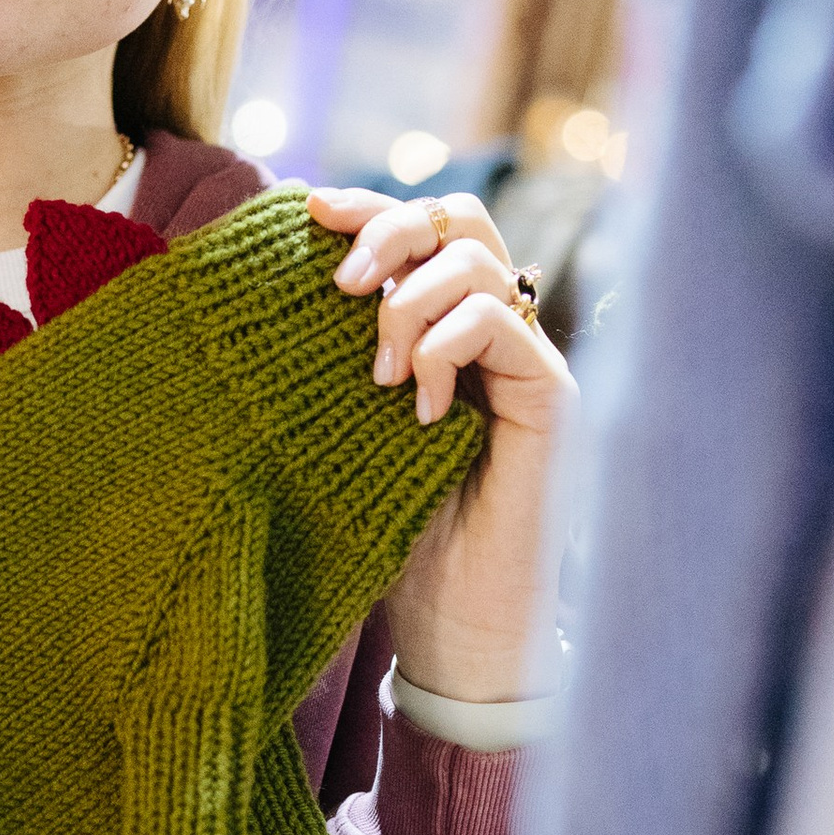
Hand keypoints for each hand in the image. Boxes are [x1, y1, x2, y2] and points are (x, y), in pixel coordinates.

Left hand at [309, 187, 574, 704]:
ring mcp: (528, 360)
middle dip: (389, 230)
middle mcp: (493, 331)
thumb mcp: (342, 426)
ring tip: (380, 378)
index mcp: (442, 326)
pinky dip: (446, 348)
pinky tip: (421, 411)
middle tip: (342, 286)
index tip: (305, 210)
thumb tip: (281, 277)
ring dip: (409, 304)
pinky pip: (500, 324)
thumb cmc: (389, 536)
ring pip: (477, 261)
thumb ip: (333, 353)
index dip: (367, 205)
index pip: (420, 226)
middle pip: (459, 216)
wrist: (452, 629)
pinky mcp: (552, 397)